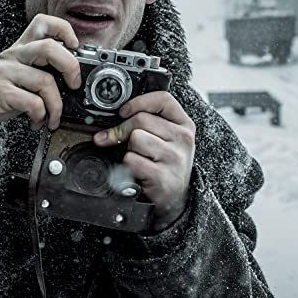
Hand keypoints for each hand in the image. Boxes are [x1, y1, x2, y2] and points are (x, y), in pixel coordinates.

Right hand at [0, 14, 81, 133]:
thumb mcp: (17, 77)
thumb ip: (39, 73)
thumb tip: (71, 83)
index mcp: (19, 49)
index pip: (42, 23)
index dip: (64, 29)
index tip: (76, 46)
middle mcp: (12, 56)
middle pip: (50, 48)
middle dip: (71, 67)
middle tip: (74, 85)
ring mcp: (5, 73)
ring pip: (45, 81)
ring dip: (56, 106)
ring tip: (53, 118)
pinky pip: (32, 102)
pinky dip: (40, 115)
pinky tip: (36, 122)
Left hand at [93, 92, 195, 230]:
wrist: (175, 198)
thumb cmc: (166, 164)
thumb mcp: (167, 138)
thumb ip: (148, 122)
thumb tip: (113, 119)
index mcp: (185, 125)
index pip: (163, 99)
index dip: (138, 102)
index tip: (124, 111)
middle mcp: (183, 139)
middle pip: (142, 119)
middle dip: (123, 129)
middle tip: (117, 138)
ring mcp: (174, 158)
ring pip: (136, 138)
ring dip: (129, 148)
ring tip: (138, 157)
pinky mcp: (162, 177)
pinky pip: (132, 160)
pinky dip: (128, 165)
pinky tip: (138, 170)